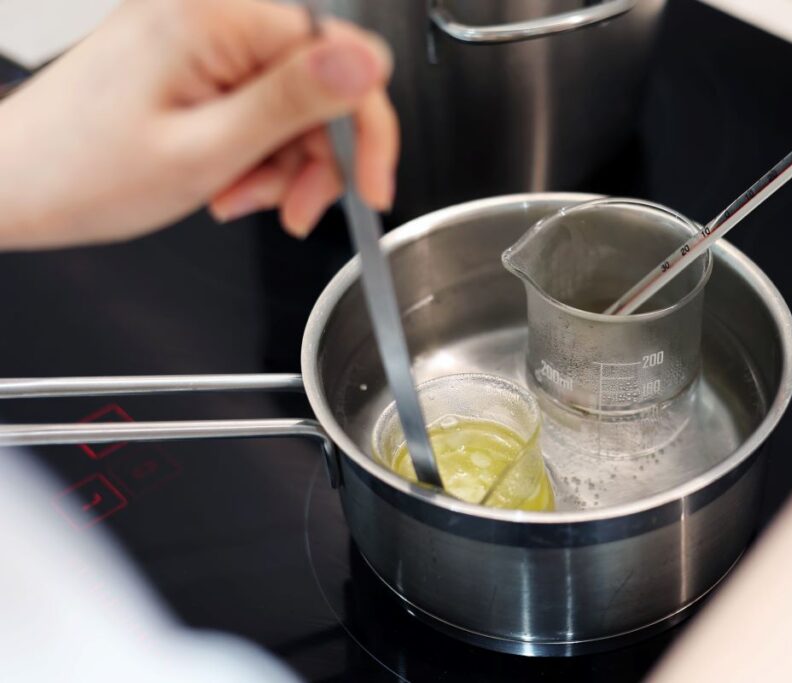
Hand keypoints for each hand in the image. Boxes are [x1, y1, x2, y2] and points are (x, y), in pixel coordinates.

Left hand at [0, 0, 397, 249]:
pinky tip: (225, 182)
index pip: (340, 56)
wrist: (12, 185)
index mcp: (217, 21)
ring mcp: (198, 38)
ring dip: (281, 164)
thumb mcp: (206, 149)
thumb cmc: (84, 173)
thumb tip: (367, 63)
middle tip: (292, 210)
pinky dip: (253, 154)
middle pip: (319, 84)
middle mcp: (210, 15)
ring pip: (291, 103)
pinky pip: (255, 106)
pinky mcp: (190, 62)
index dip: (365, 129)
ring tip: (238, 198)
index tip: (368, 188)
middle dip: (316, 157)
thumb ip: (293, 102)